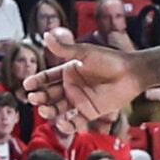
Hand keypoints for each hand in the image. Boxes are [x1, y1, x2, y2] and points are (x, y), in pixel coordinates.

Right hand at [27, 30, 146, 129]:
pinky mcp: (91, 112)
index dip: (37, 81)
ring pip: (59, 108)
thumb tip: (45, 35)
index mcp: (69, 71)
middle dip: (40, 96)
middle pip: (51, 94)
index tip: (27, 85)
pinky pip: (76, 121)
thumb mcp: (84, 53)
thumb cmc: (109, 60)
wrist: (131, 74)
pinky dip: (67, 124)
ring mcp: (80, 100)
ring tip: (43, 110)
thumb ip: (64, 49)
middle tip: (33, 98)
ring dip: (50, 110)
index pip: (48, 77)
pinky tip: (61, 122)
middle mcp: (72, 86)